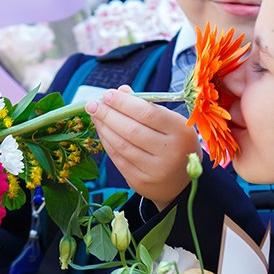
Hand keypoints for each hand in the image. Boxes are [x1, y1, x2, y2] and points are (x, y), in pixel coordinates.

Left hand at [87, 86, 198, 209]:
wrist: (181, 182)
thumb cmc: (175, 144)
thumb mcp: (171, 123)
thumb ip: (147, 106)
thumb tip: (120, 91)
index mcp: (181, 132)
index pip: (148, 113)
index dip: (124, 103)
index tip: (107, 94)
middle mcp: (170, 152)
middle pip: (132, 129)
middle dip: (108, 114)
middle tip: (93, 104)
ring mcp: (155, 170)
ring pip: (122, 145)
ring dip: (104, 127)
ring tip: (95, 115)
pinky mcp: (141, 181)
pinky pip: (118, 159)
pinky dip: (107, 142)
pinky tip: (102, 131)